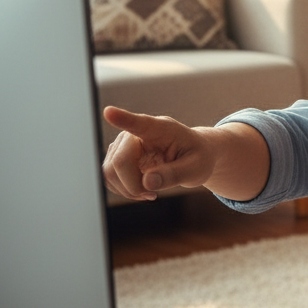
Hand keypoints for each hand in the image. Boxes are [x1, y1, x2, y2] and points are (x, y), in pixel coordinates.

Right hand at [102, 106, 216, 200]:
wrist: (195, 155)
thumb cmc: (198, 157)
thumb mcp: (196, 168)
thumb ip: (174, 175)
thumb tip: (147, 183)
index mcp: (161, 129)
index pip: (139, 123)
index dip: (122, 118)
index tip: (109, 112)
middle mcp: (136, 133)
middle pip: (119, 162)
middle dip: (133, 186)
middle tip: (153, 195)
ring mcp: (123, 145)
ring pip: (109, 172)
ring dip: (127, 190)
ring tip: (150, 192)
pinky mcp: (117, 157)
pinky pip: (109, 178)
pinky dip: (124, 190)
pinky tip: (142, 190)